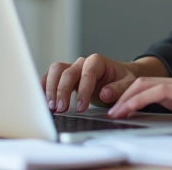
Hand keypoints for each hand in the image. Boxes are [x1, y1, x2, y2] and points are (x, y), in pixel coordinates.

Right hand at [41, 54, 166, 113]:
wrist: (120, 78)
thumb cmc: (123, 80)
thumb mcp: (128, 84)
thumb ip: (118, 89)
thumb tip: (104, 93)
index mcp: (98, 62)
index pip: (87, 72)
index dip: (83, 90)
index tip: (81, 107)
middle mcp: (82, 63)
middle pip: (66, 71)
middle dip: (62, 91)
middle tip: (61, 109)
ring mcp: (72, 68)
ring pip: (55, 71)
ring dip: (51, 89)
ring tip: (52, 107)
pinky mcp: (65, 77)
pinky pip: (51, 77)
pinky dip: (45, 87)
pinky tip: (44, 100)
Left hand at [106, 76, 171, 120]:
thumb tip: (168, 126)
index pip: (149, 87)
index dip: (130, 96)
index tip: (116, 109)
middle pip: (142, 82)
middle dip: (121, 95)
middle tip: (107, 109)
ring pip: (146, 84)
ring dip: (126, 97)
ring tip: (114, 111)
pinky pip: (159, 91)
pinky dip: (140, 98)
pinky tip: (131, 107)